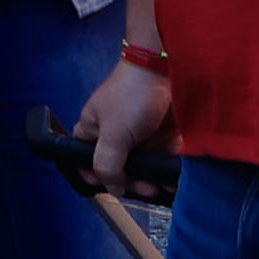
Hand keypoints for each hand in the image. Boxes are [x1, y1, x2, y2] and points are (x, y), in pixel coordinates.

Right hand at [79, 55, 173, 190]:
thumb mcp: (112, 134)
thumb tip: (113, 190)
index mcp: (93, 130)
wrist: (166, 68)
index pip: (84, 159)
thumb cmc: (131, 98)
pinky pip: (164, 158)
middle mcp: (115, 134)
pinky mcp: (163, 134)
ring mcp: (140, 135)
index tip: (112, 190)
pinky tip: (174, 178)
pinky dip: (168, 169)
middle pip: (119, 168)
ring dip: (153, 179)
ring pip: (144, 166)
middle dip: (132, 182)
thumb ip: (107, 165)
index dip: (95, 177)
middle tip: (145, 189)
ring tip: (163, 185)